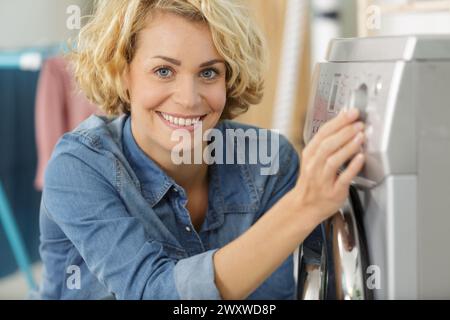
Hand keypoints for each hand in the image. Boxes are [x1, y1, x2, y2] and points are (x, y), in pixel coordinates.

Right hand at [294, 109, 365, 224]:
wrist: (305, 206)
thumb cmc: (312, 181)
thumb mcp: (313, 158)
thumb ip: (327, 141)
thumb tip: (342, 121)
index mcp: (309, 154)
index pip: (322, 134)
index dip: (338, 122)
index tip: (351, 113)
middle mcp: (314, 166)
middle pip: (327, 145)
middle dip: (344, 132)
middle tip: (359, 123)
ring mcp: (322, 179)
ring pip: (333, 160)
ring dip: (348, 147)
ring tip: (361, 136)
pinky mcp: (333, 192)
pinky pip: (343, 178)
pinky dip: (352, 167)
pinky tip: (360, 158)